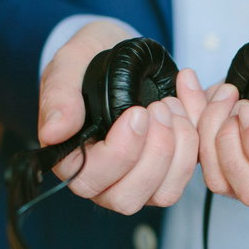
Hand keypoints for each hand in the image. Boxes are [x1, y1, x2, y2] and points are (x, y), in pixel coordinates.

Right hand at [38, 21, 207, 214]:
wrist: (120, 50)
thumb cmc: (90, 61)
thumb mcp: (69, 65)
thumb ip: (58, 96)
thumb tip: (52, 134)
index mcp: (73, 160)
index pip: (91, 181)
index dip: (120, 153)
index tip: (137, 113)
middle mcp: (104, 178)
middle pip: (128, 198)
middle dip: (153, 153)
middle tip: (159, 107)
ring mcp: (138, 179)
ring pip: (164, 193)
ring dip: (179, 148)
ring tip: (171, 104)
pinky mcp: (169, 170)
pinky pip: (189, 174)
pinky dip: (197, 140)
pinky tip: (188, 104)